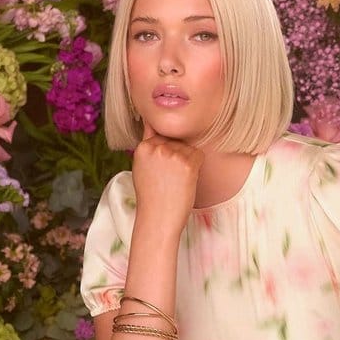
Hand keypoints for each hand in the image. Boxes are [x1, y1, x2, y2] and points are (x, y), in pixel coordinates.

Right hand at [131, 122, 202, 237]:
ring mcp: (172, 154)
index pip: (162, 137)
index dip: (165, 156)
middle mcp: (156, 147)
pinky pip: (198, 155)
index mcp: (143, 147)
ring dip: (186, 163)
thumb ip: (148, 144)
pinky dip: (196, 167)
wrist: (158, 219)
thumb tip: (149, 120)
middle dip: (176, 157)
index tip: (160, 173)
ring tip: (175, 182)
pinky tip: (185, 181)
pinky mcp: (187, 163)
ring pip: (188, 148)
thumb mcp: (142, 167)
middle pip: (176, 141)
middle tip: (168, 180)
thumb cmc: (152, 197)